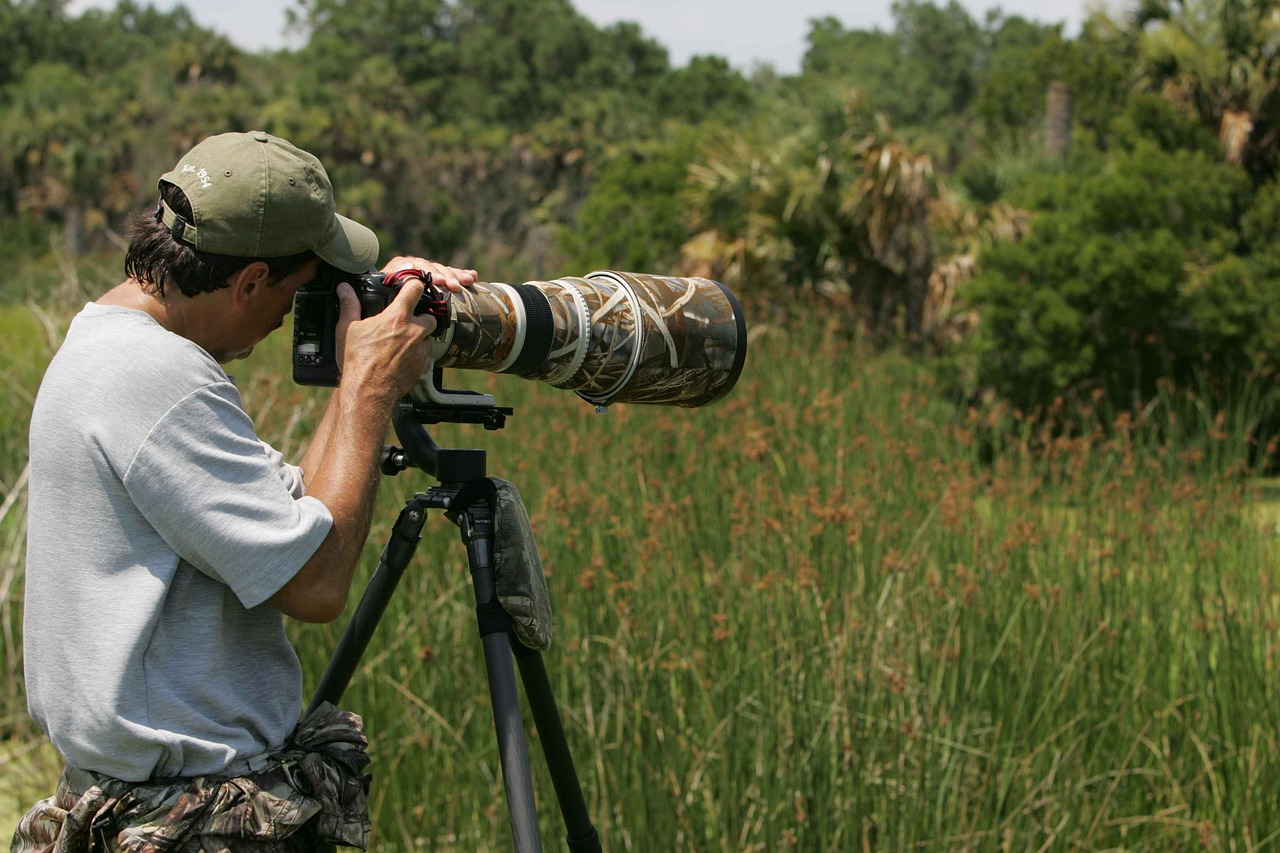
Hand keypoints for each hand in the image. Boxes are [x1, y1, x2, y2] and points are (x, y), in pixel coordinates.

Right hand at [335, 257, 478, 402]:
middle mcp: (414, 330)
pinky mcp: (424, 365)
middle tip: (406, 322)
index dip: (413, 285)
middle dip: (421, 316)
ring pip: (429, 336)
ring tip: (403, 342)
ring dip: (421, 336)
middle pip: (430, 314)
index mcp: (397, 317)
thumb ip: (350, 305)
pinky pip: (426, 354)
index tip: (410, 287)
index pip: (415, 288)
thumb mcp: (348, 329)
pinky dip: (419, 354)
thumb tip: (344, 289)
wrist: (369, 391)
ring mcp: (421, 348)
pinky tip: (404, 357)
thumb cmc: (358, 361)